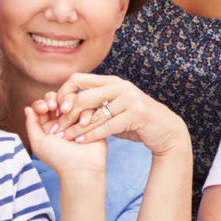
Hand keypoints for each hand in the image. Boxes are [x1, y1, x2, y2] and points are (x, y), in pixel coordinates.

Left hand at [24, 105, 108, 177]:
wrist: (82, 168)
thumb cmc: (58, 158)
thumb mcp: (39, 142)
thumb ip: (31, 124)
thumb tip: (27, 108)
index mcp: (49, 124)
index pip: (44, 104)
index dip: (43, 102)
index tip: (45, 108)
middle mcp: (64, 119)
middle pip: (60, 97)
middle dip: (58, 99)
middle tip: (57, 108)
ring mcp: (79, 119)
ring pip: (76, 99)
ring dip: (71, 105)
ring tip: (70, 116)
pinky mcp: (93, 120)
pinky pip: (91, 107)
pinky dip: (85, 112)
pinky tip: (82, 122)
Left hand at [29, 73, 191, 158]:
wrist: (164, 129)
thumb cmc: (135, 120)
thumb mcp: (116, 106)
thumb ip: (97, 104)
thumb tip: (70, 104)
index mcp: (112, 81)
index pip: (78, 79)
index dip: (64, 93)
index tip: (57, 109)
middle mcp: (120, 86)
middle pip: (84, 96)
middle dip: (67, 113)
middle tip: (56, 127)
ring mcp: (130, 99)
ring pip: (95, 113)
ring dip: (77, 127)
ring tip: (64, 137)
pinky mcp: (136, 115)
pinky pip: (108, 125)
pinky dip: (92, 134)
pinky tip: (80, 141)